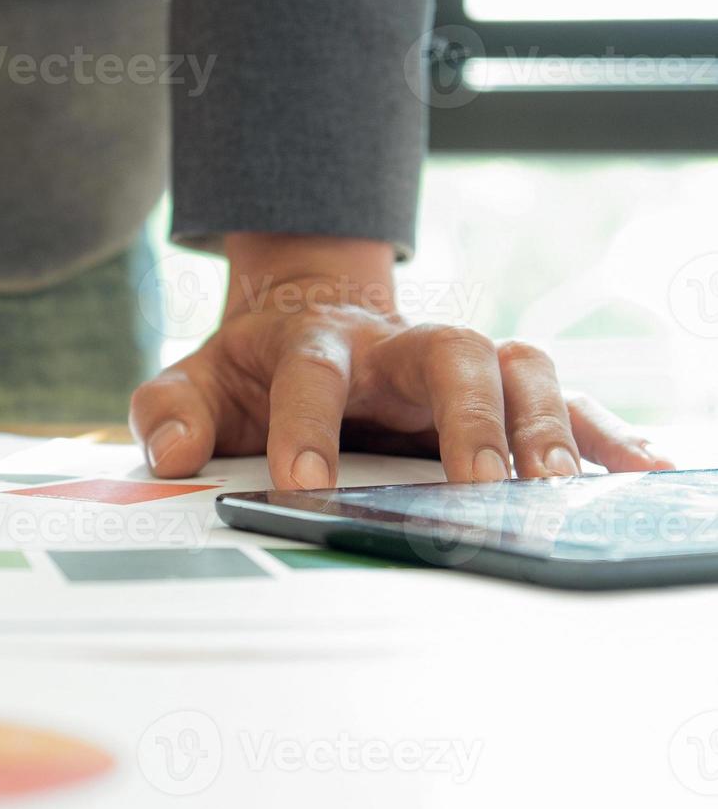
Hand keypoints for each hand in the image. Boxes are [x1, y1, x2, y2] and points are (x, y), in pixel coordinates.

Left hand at [130, 233, 672, 486]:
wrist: (301, 319)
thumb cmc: (251, 368)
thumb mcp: (192, 381)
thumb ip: (168, 410)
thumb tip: (174, 451)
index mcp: (315, 341)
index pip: (312, 374)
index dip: (306, 427)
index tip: (305, 487)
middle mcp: (395, 345)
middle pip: (449, 351)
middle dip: (467, 414)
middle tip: (479, 483)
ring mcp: (452, 363)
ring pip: (517, 367)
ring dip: (546, 425)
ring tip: (560, 490)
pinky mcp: (492, 389)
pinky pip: (561, 401)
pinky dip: (603, 436)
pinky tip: (639, 473)